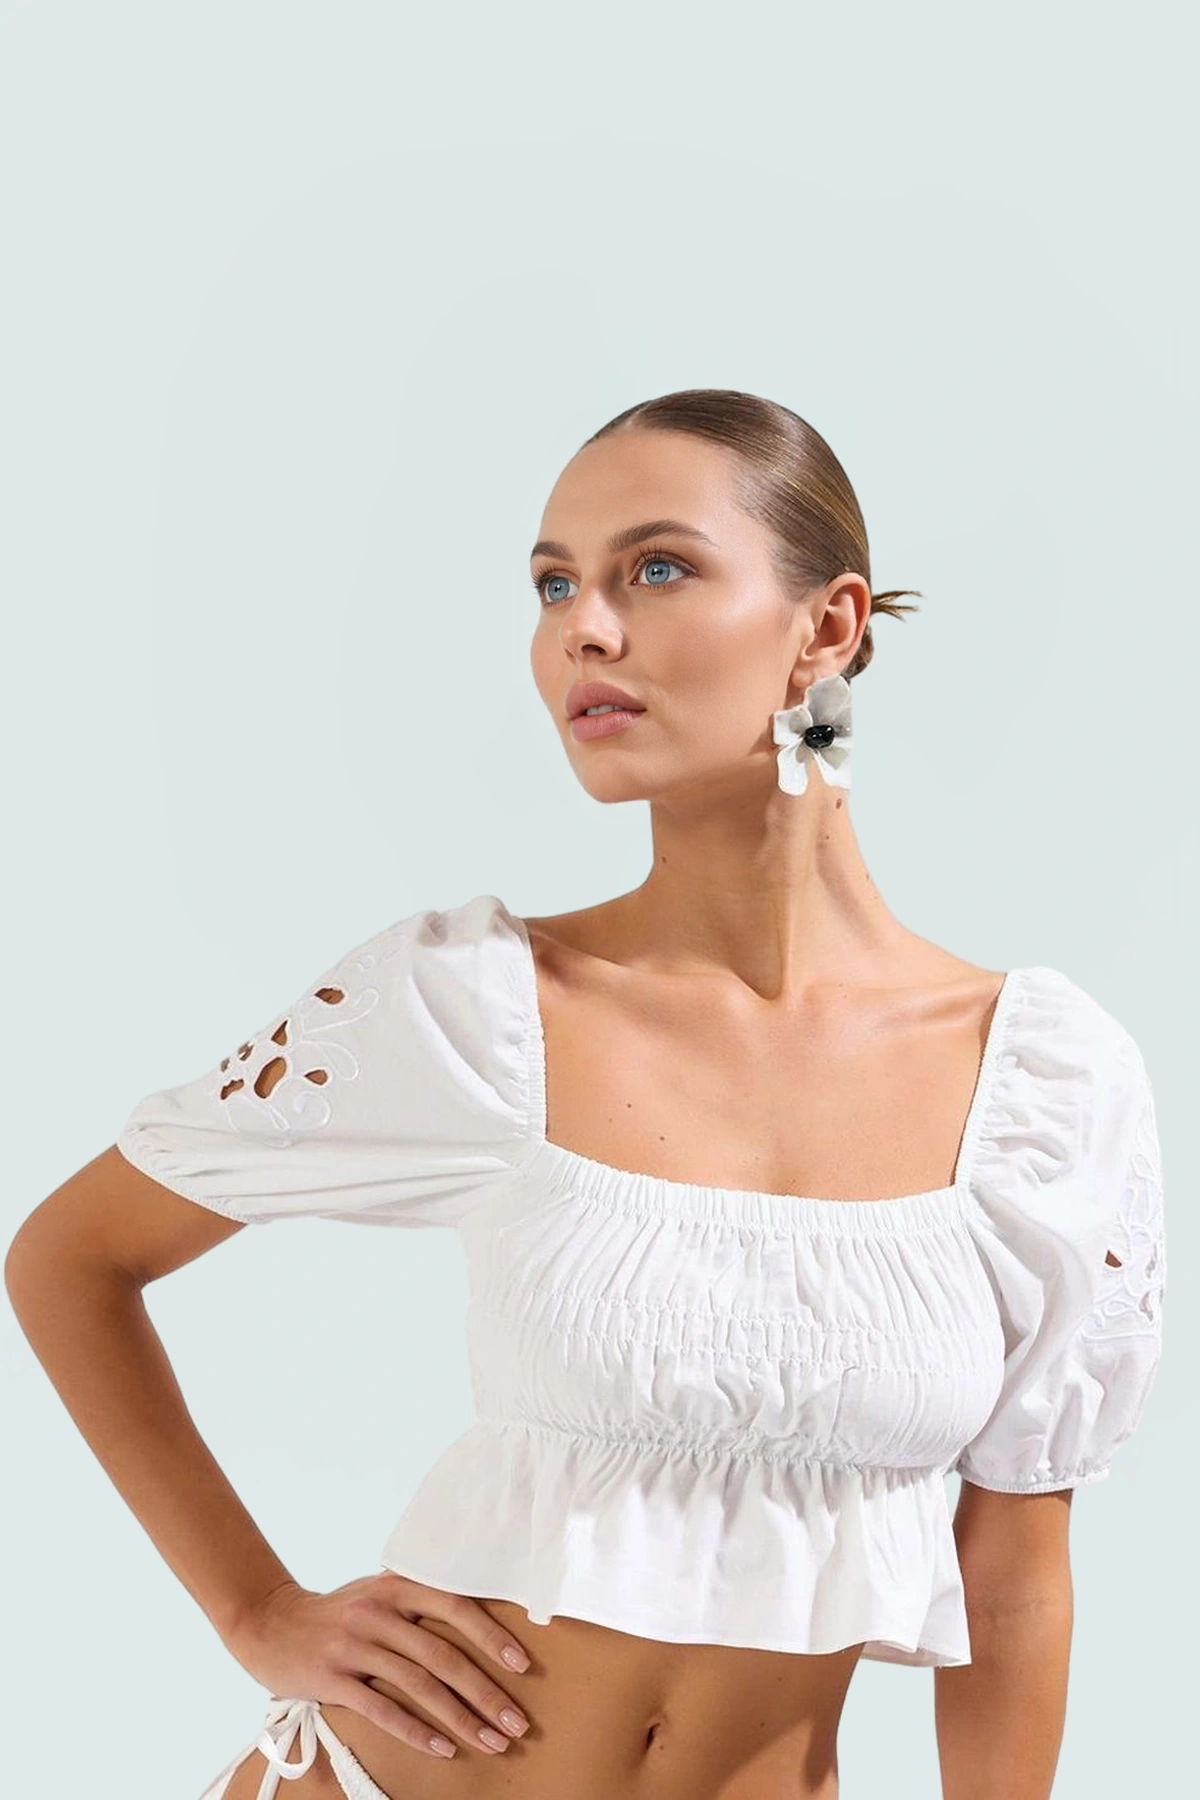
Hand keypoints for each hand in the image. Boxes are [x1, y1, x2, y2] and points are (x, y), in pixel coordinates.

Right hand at [224, 1572, 532, 1759]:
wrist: (270, 1622)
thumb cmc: (339, 1612)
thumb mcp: (378, 1592)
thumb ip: (418, 1601)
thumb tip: (481, 1618)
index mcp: (397, 1585)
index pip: (456, 1607)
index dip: (492, 1636)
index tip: (523, 1666)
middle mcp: (379, 1611)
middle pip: (443, 1655)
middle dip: (486, 1692)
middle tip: (517, 1722)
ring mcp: (355, 1644)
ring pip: (419, 1685)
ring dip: (460, 1718)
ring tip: (490, 1742)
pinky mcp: (332, 1677)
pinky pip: (382, 1709)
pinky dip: (416, 1731)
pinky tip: (443, 1748)